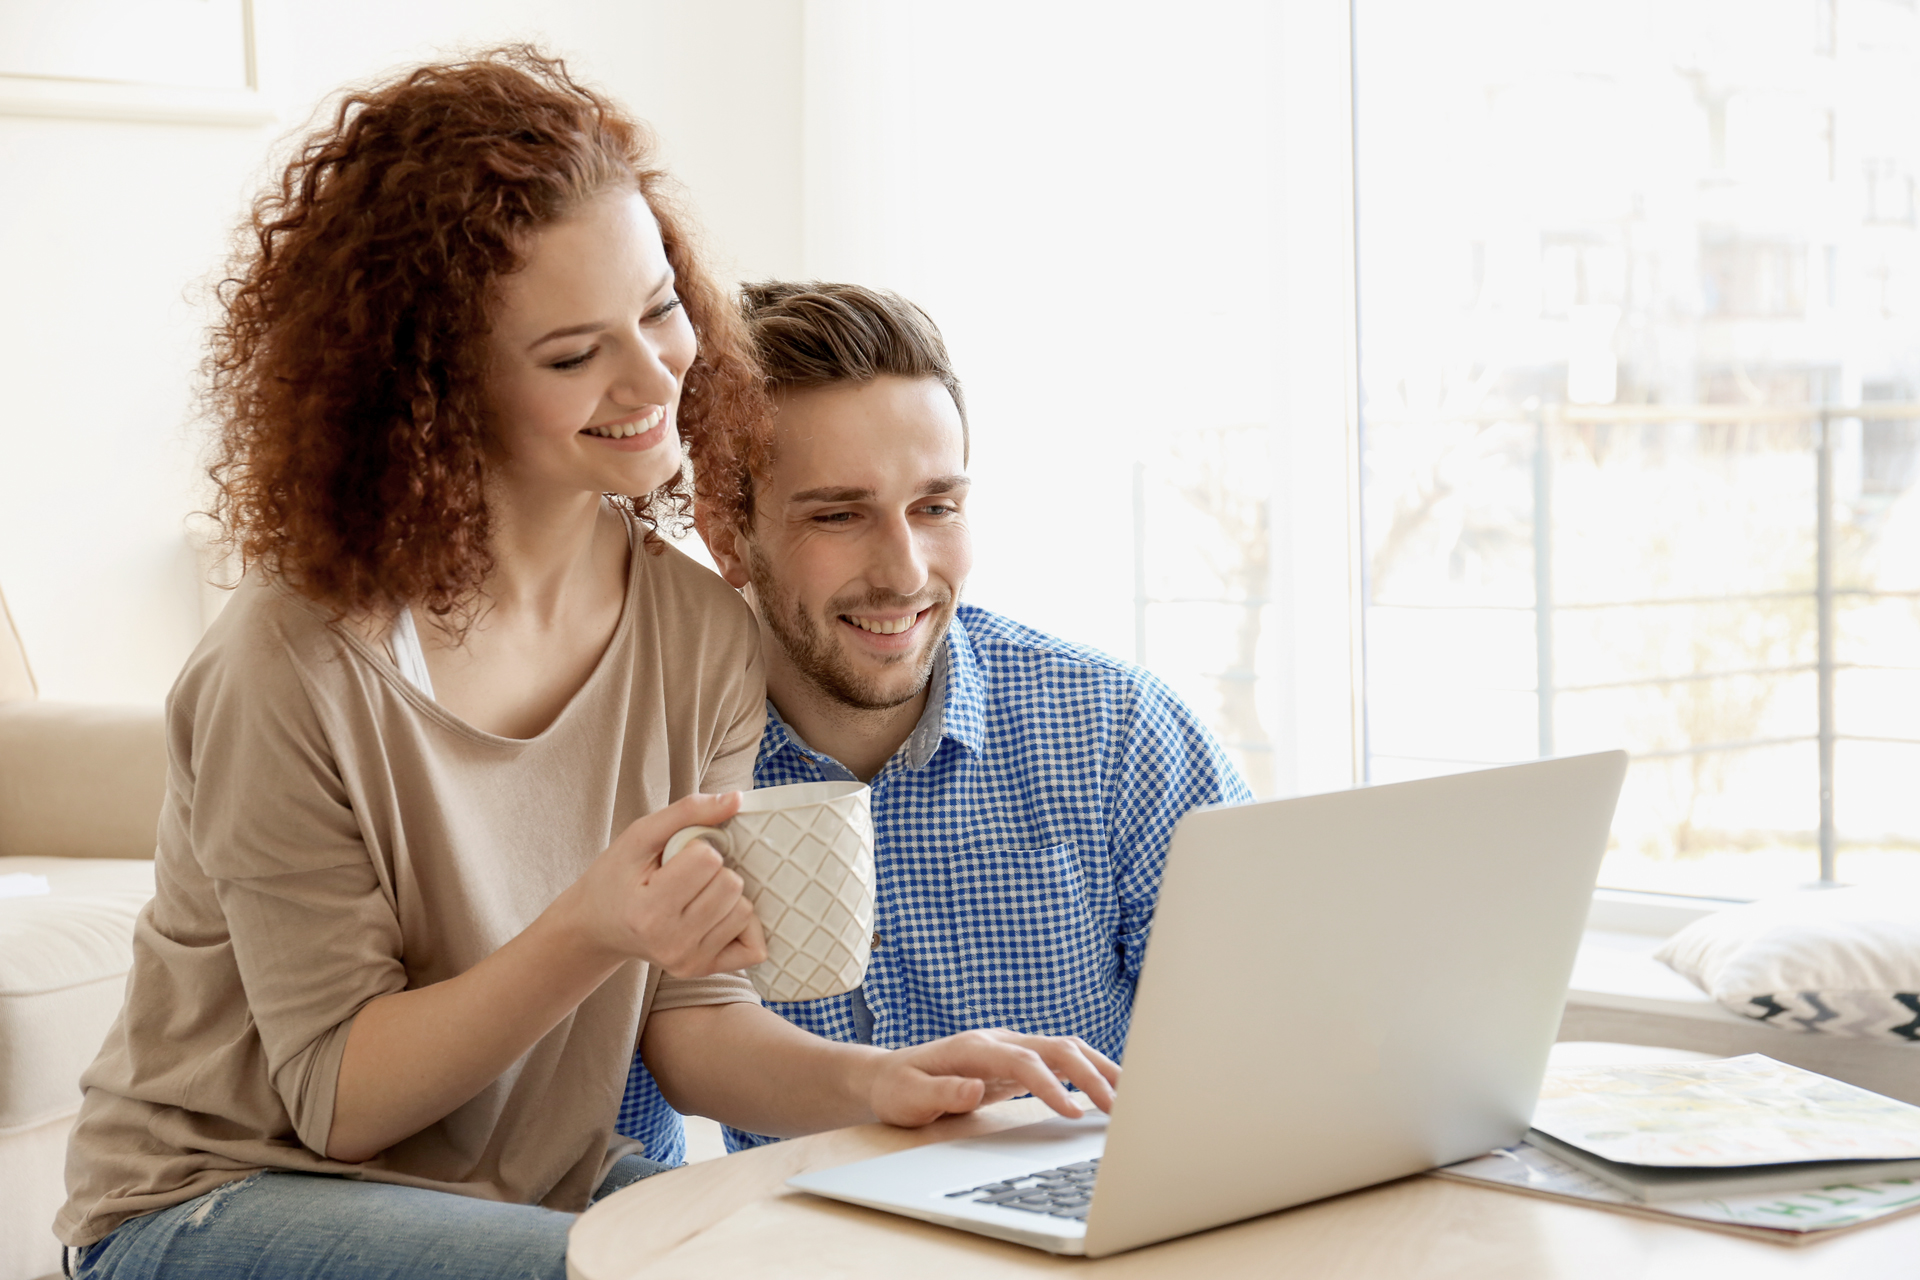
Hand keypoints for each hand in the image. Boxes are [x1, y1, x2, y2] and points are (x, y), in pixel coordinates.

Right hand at [558, 792, 767, 977]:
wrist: (596, 927)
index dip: (696, 848)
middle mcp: (670, 943)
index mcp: (648, 910)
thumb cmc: (617, 877)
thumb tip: (736, 798)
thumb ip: (687, 812)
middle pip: (732, 884)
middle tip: (684, 878)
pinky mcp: (703, 971)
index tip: (674, 858)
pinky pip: (754, 946)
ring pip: (744, 911)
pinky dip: (742, 925)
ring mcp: (689, 962)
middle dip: (715, 871)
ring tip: (694, 896)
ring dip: (726, 895)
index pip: (707, 859)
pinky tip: (715, 916)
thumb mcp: (639, 836)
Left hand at [863, 1029, 1120, 1128]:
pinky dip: (1087, 1074)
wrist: (887, 1076)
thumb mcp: (909, 1097)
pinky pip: (1059, 1064)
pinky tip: (1107, 1090)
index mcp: (975, 1048)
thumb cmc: (897, 1089)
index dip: (1051, 1085)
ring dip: (1098, 1069)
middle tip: (1120, 1108)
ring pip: (1065, 1050)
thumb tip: (975, 1088)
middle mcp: (998, 1041)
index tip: (1072, 1112)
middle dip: (1091, 1075)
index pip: (1025, 1061)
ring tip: (1130, 1095)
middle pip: (1057, 1048)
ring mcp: (1010, 1049)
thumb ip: (941, 1093)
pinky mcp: (1015, 1063)